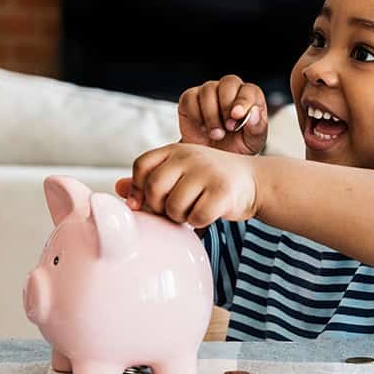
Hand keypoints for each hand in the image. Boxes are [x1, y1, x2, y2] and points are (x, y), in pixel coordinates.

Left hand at [114, 143, 259, 226]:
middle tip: (174, 211)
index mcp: (175, 149)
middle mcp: (190, 156)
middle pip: (155, 188)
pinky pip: (196, 217)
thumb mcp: (181, 173)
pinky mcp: (223, 191)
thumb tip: (118, 189)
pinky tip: (208, 214)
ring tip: (193, 210)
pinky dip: (199, 223)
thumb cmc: (211, 181)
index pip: (142, 166)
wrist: (256, 181)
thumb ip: (151, 180)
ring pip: (174, 206)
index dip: (140, 188)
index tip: (148, 203)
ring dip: (180, 217)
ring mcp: (207, 172)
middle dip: (159, 207)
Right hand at [178, 75, 267, 155]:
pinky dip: (195, 115)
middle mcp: (229, 92)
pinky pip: (190, 98)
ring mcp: (208, 94)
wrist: (212, 161)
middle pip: (228, 82)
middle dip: (227, 105)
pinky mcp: (190, 100)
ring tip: (216, 134)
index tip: (238, 115)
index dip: (244, 100)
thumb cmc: (235, 148)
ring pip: (208, 90)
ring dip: (212, 115)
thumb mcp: (252, 143)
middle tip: (228, 127)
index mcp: (249, 98)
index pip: (249, 89)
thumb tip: (254, 113)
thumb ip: (257, 127)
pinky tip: (202, 128)